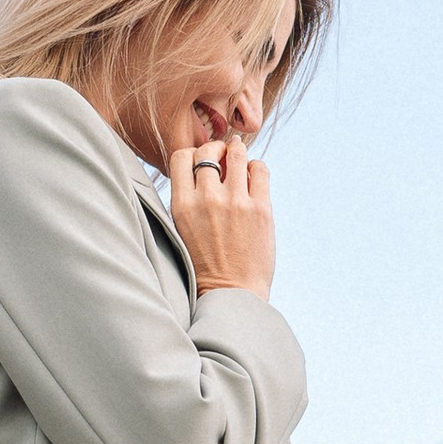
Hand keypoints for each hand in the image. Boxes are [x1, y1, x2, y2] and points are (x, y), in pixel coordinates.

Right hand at [167, 139, 273, 299]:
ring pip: (237, 154)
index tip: (203, 163)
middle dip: (217, 149)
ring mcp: (235, 202)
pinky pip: (260, 169)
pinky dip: (257, 167)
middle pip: (208, 149)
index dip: (193, 154)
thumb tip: (203, 169)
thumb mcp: (183, 229)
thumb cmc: (205, 265)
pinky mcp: (260, 209)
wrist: (230, 294)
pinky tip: (254, 178)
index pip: (181, 156)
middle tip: (224, 158)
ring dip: (239, 153)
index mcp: (181, 205)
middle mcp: (206, 199)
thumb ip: (190, 199)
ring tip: (241, 163)